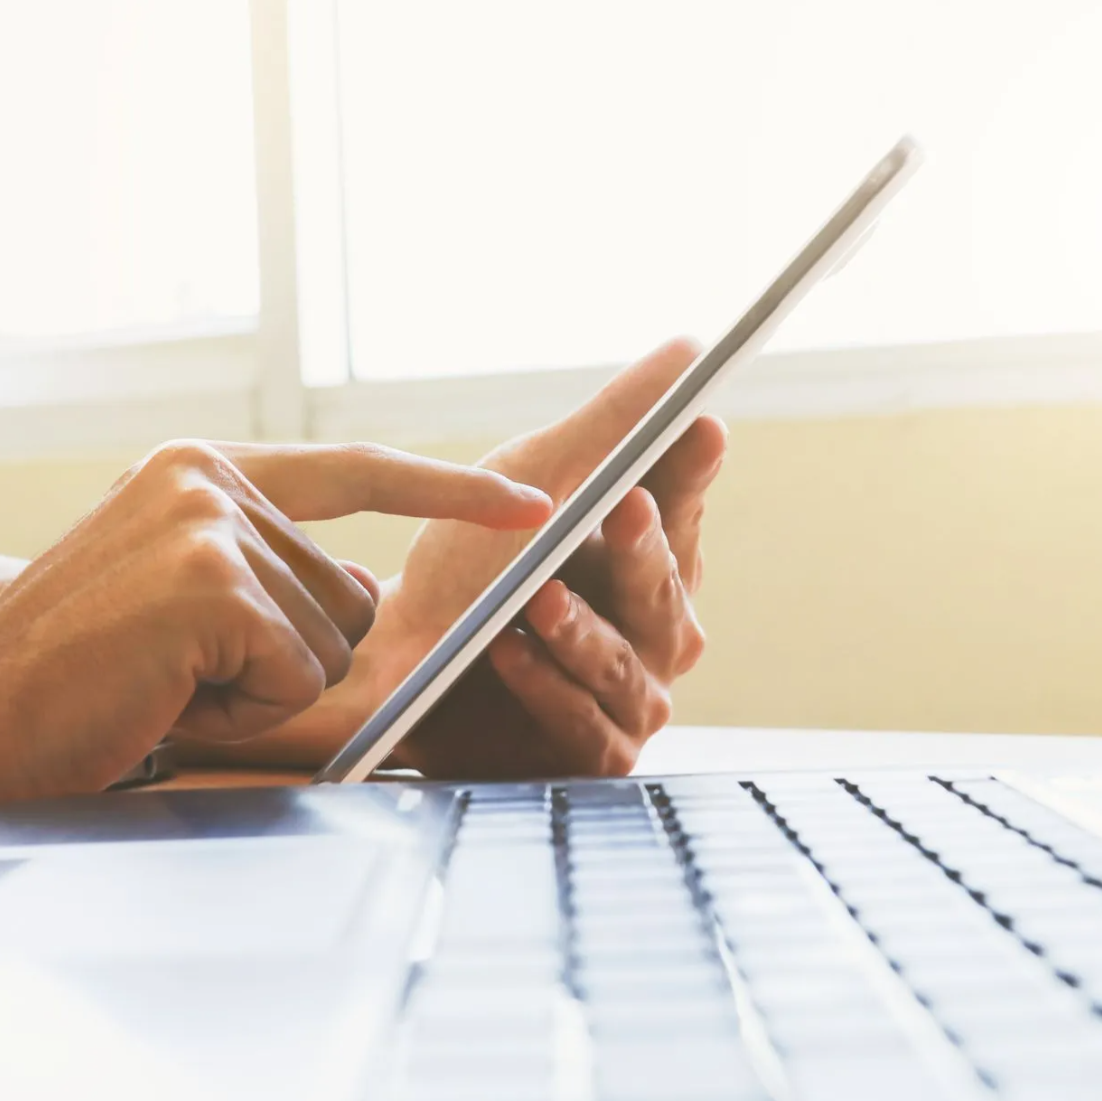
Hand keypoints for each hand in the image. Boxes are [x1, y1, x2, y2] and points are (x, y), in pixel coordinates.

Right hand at [0, 440, 549, 800]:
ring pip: (334, 640)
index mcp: (205, 471)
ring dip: (264, 688)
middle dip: (291, 657)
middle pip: (351, 591)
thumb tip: (364, 586)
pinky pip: (299, 674)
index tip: (531, 507)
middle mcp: (213, 478)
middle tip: (185, 670)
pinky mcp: (215, 582)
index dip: (449, 494)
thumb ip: (268, 571)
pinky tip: (168, 696)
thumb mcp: (181, 593)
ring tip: (170, 681)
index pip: (358, 472)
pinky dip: (245, 709)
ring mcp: (214, 522)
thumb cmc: (81, 673)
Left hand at [256, 340, 725, 778]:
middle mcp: (656, 631)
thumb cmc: (477, 566)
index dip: (692, 471)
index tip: (699, 423)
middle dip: (644, 549)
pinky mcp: (590, 751)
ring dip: (584, 630)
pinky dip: (546, 687)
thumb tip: (689, 348)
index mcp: (654, 560)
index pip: (684, 508)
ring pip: (626, 666)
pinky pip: (582, 723)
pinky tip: (508, 651)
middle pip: (665, 592)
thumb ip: (613, 423)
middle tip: (622, 503)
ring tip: (541, 596)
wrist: (402, 664)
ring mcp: (630, 697)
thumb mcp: (533, 479)